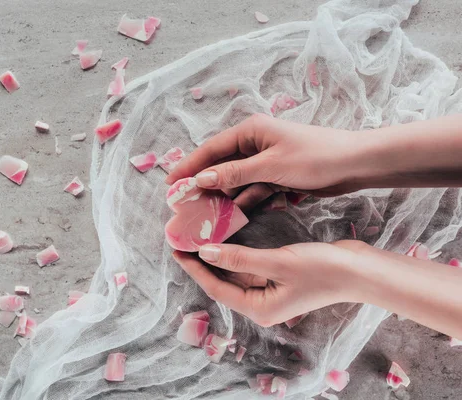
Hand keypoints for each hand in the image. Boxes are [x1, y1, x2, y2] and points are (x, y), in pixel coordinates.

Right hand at [166, 114, 363, 209]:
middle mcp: (255, 143)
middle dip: (204, 185)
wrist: (355, 164)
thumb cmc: (315, 157)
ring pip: (236, 180)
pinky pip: (253, 188)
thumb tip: (200, 179)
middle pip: (221, 166)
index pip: (211, 149)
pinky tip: (234, 214)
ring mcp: (266, 160)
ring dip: (224, 196)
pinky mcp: (277, 175)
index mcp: (250, 131)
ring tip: (204, 215)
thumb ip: (234, 173)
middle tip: (183, 204)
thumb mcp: (271, 166)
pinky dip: (246, 200)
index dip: (188, 166)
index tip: (170, 184)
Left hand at [172, 240, 367, 326]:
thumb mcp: (277, 262)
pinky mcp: (277, 279)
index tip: (176, 250)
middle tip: (182, 240)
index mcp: (259, 309)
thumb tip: (206, 252)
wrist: (359, 270)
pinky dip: (235, 254)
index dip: (195, 268)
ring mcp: (269, 292)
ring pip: (234, 274)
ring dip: (217, 257)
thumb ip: (239, 258)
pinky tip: (224, 239)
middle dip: (202, 262)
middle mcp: (261, 304)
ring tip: (197, 237)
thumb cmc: (322, 270)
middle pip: (222, 282)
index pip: (216, 288)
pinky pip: (248, 267)